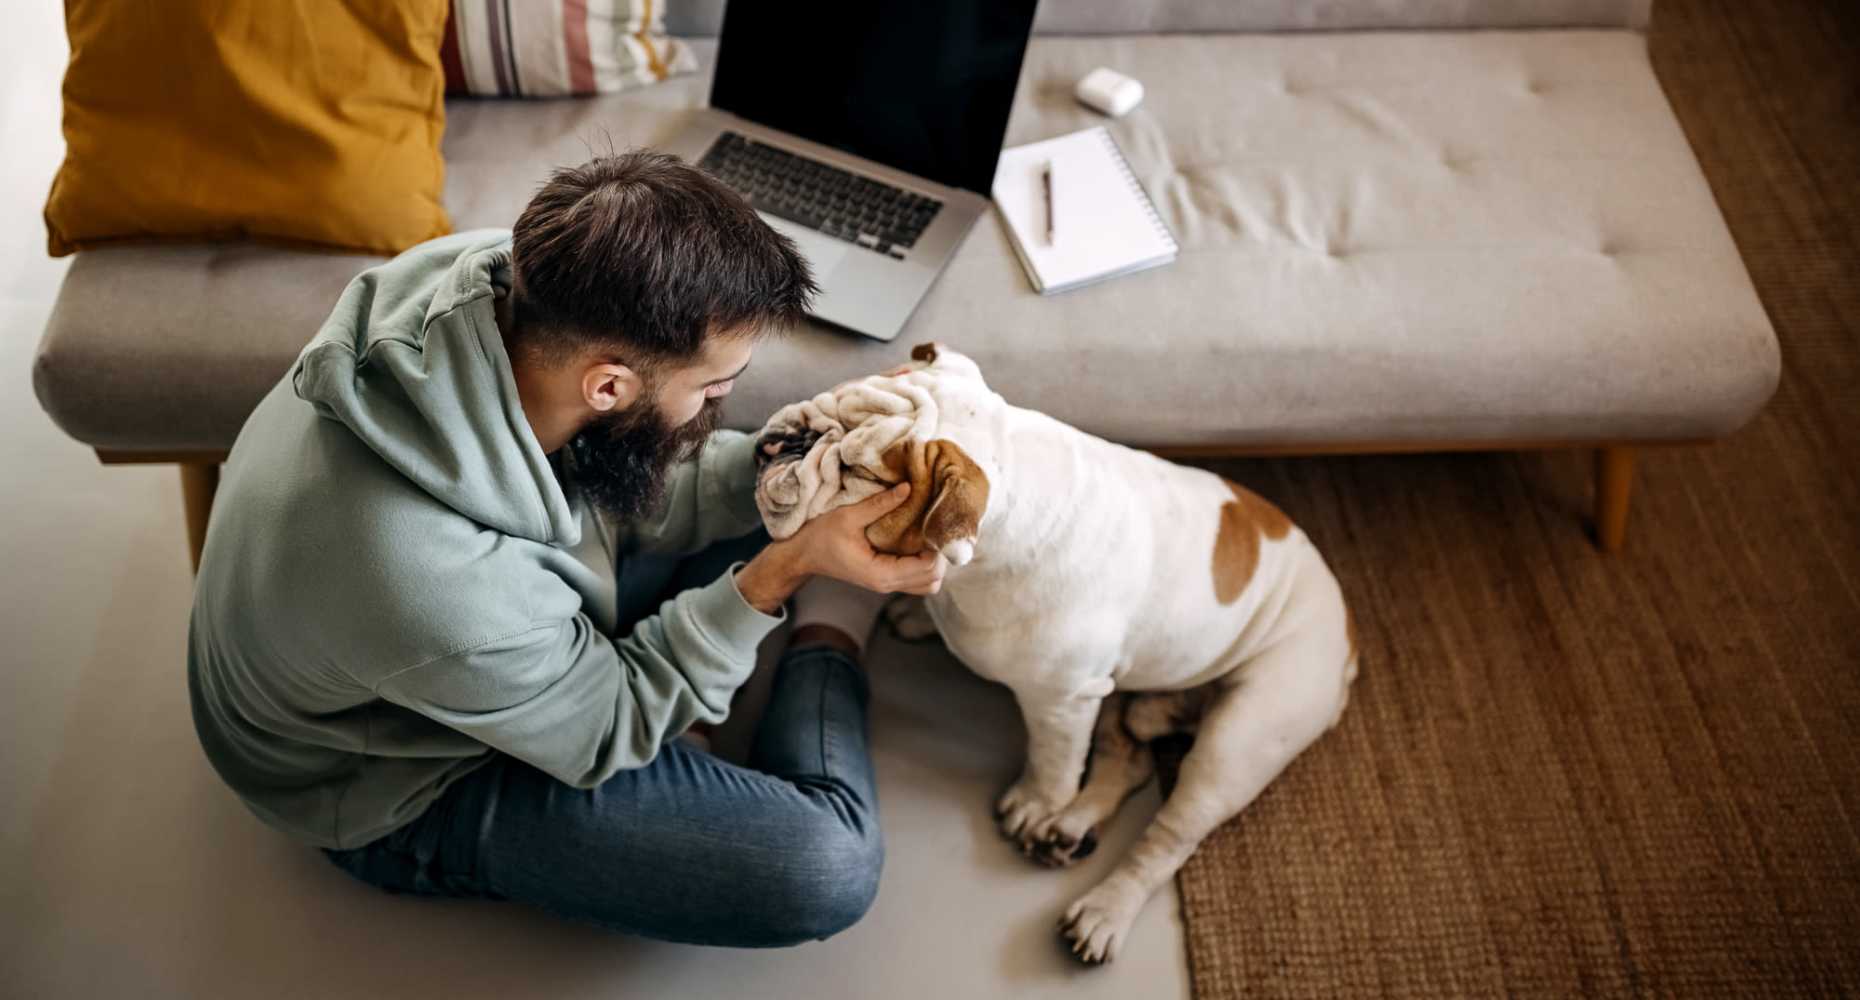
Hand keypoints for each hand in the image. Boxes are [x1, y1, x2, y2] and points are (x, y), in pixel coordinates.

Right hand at [786, 483, 948, 594]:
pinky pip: (916, 580)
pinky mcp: (884, 580)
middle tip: (933, 527)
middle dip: (939, 555)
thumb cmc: (820, 535)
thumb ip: (880, 504)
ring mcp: (886, 585)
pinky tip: (916, 542)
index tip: (933, 521)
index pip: (927, 567)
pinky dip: (923, 565)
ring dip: (933, 563)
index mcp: (880, 573)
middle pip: (933, 580)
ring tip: (926, 535)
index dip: (936, 546)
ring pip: (928, 584)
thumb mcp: (849, 516)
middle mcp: (886, 584)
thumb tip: (908, 487)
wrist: (802, 555)